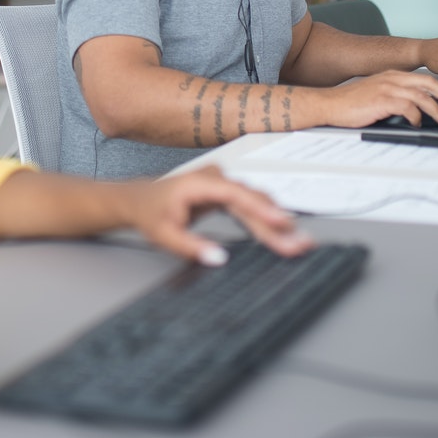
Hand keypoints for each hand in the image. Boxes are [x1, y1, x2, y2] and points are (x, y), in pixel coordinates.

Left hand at [123, 164, 313, 264]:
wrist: (138, 199)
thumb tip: (219, 258)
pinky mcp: (226, 194)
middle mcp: (215, 178)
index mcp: (200, 183)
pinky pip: (250, 208)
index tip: (282, 222)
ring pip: (255, 205)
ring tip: (299, 243)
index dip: (261, 208)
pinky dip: (266, 222)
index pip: (237, 194)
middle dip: (277, 224)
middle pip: (252, 202)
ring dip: (277, 224)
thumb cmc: (149, 213)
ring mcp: (222, 184)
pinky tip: (283, 234)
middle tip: (299, 243)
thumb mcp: (163, 235)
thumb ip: (191, 247)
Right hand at [326, 68, 437, 128]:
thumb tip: (413, 112)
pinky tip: (417, 124)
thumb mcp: (375, 95)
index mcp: (391, 75)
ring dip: (437, 111)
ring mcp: (388, 88)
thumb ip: (394, 98)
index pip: (424, 79)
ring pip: (422, 97)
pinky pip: (409, 108)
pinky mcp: (383, 100)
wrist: (329, 104)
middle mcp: (392, 78)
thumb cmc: (349, 103)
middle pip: (429, 84)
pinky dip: (417, 117)